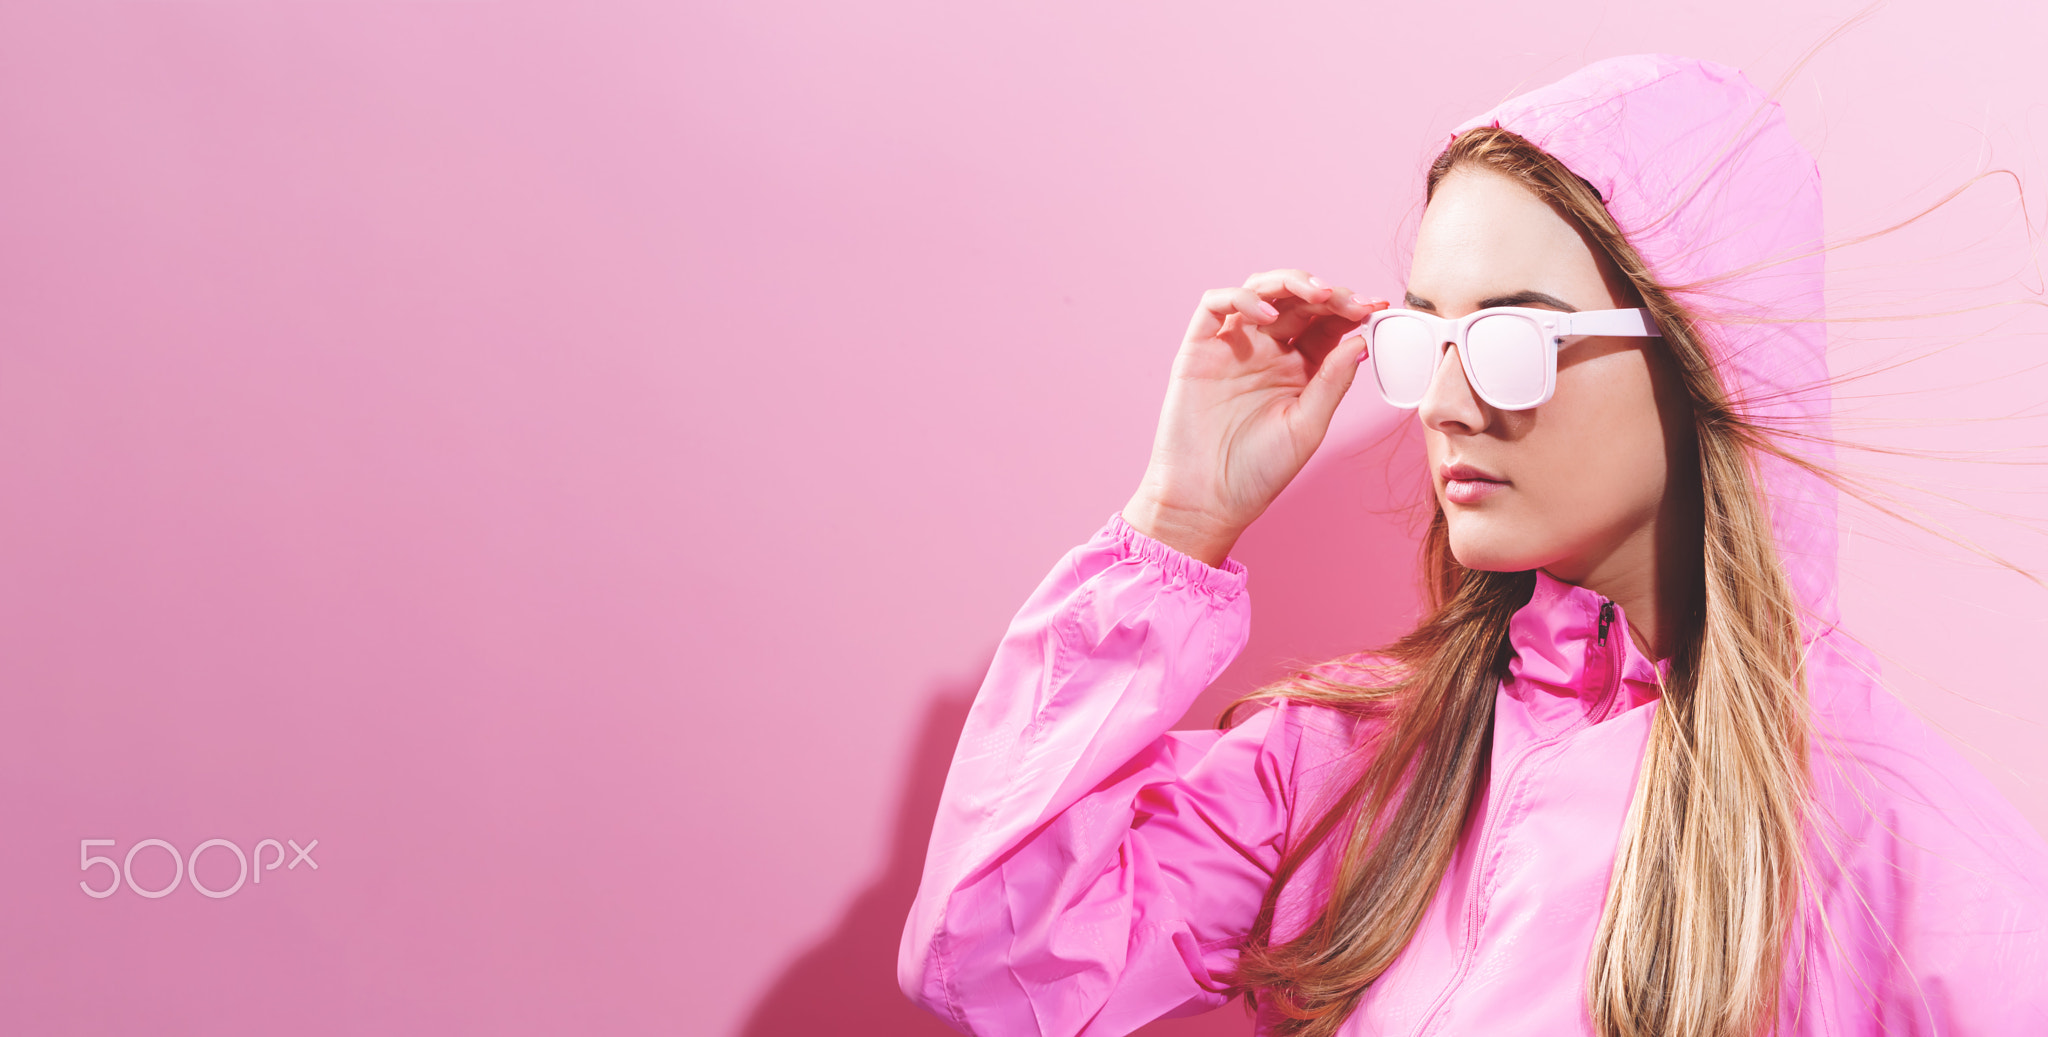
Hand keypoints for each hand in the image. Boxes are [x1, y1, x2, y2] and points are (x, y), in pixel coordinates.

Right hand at [1123, 268, 1387, 566]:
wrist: (1207, 500)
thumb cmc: (1258, 472)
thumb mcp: (1308, 427)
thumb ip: (1332, 382)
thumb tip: (1359, 341)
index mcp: (1298, 369)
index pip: (1327, 324)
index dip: (1350, 309)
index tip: (1375, 307)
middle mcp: (1266, 351)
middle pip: (1298, 301)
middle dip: (1327, 293)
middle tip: (1348, 300)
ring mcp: (1232, 346)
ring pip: (1260, 290)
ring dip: (1289, 282)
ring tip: (1315, 293)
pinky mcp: (1199, 348)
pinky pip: (1215, 305)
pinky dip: (1240, 298)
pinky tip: (1266, 314)